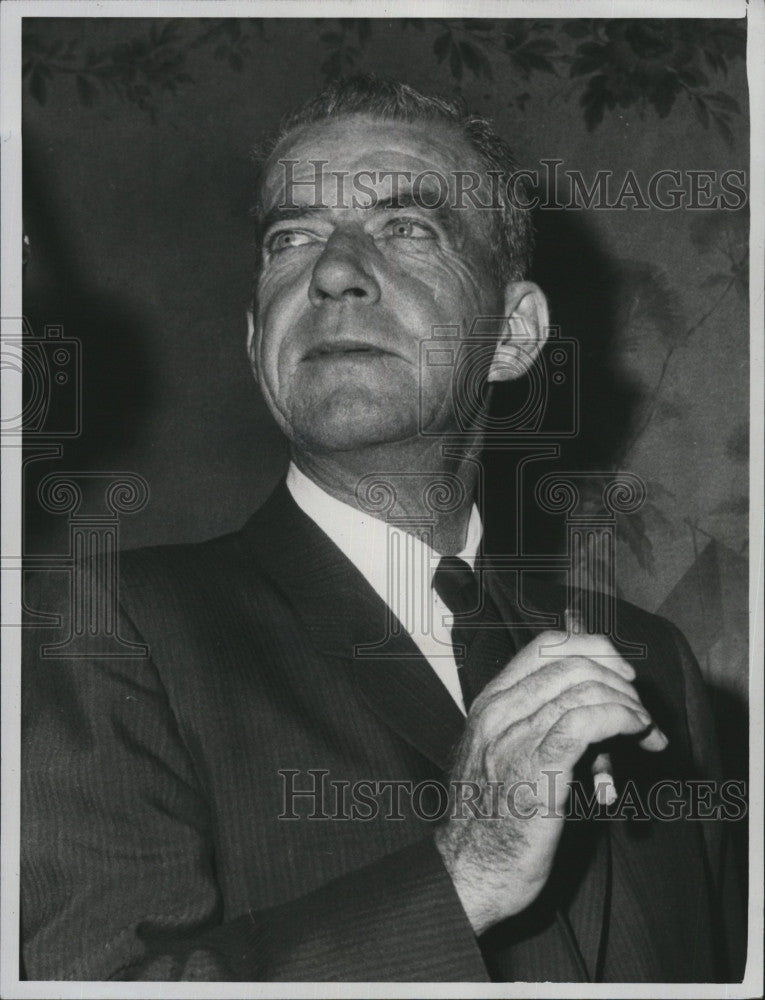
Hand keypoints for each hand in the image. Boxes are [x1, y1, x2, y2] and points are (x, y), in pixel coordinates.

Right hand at [434, 630, 666, 934]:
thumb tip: (598, 711)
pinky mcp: (538, 769)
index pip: (545, 646)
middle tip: (641, 710)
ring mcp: (514, 738)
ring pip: (585, 689)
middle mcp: (498, 712)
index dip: (592, 648)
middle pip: (572, 663)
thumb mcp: (504, 755)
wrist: (469, 870)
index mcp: (488, 703)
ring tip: (646, 730)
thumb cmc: (492, 818)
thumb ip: (538, 724)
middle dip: (619, 681)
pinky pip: (588, 722)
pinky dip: (621, 719)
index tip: (621, 670)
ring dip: (629, 705)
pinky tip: (636, 733)